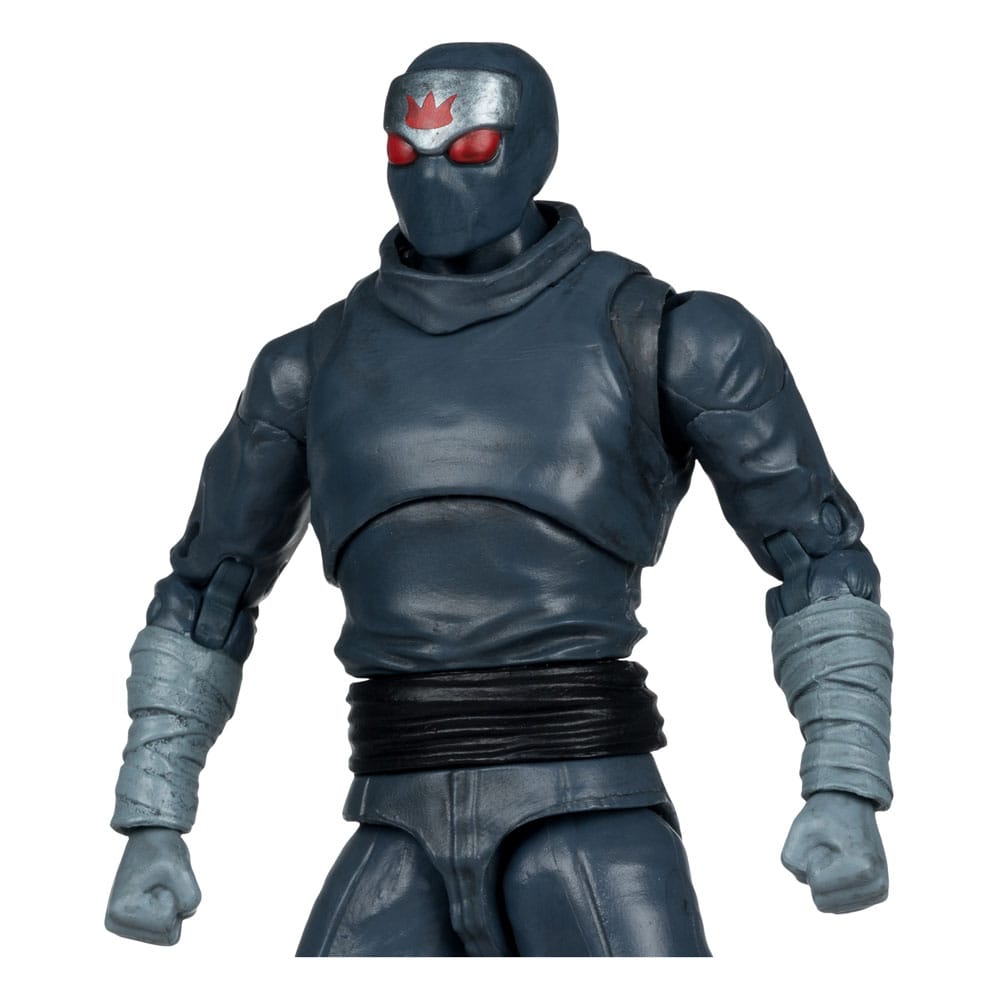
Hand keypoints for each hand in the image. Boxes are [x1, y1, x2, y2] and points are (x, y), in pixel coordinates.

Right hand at [105, 828, 201, 944]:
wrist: (152, 835)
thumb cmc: (163, 850)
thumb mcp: (180, 869)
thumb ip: (190, 898)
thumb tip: (186, 913)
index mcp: (119, 914)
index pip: (166, 924)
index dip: (172, 898)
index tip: (159, 879)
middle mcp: (117, 924)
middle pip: (169, 935)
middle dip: (174, 905)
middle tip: (162, 882)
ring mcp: (127, 925)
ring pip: (171, 932)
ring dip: (175, 906)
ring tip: (162, 885)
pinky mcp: (138, 921)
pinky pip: (171, 927)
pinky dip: (174, 907)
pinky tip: (161, 890)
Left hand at [781, 790, 887, 912]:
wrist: (851, 803)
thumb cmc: (825, 815)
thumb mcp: (799, 828)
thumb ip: (791, 860)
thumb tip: (809, 883)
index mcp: (865, 867)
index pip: (816, 885)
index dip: (812, 859)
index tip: (827, 841)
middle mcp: (878, 885)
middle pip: (823, 903)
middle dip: (818, 874)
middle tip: (830, 849)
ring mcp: (879, 892)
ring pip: (831, 907)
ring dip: (826, 880)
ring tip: (838, 855)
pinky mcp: (876, 894)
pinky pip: (839, 906)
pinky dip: (833, 886)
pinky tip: (843, 865)